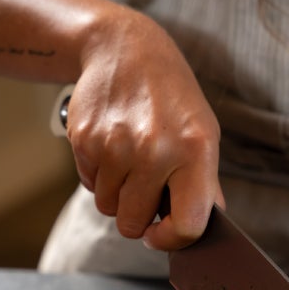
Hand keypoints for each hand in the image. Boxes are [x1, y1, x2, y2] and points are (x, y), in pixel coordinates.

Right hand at [65, 9, 223, 250]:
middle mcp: (155, 150)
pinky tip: (109, 146)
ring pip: (107, 205)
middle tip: (142, 192)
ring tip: (128, 160)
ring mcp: (115, 146)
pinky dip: (97, 174)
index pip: (188, 223)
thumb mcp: (202, 131)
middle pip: (134, 222)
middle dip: (136, 217)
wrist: (124, 50)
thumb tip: (204, 223)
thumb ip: (204, 181)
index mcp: (195, 151)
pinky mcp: (84, 140)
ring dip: (115, 193)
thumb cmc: (169, 95)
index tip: (161, 236)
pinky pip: (87, 182)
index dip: (172, 240)